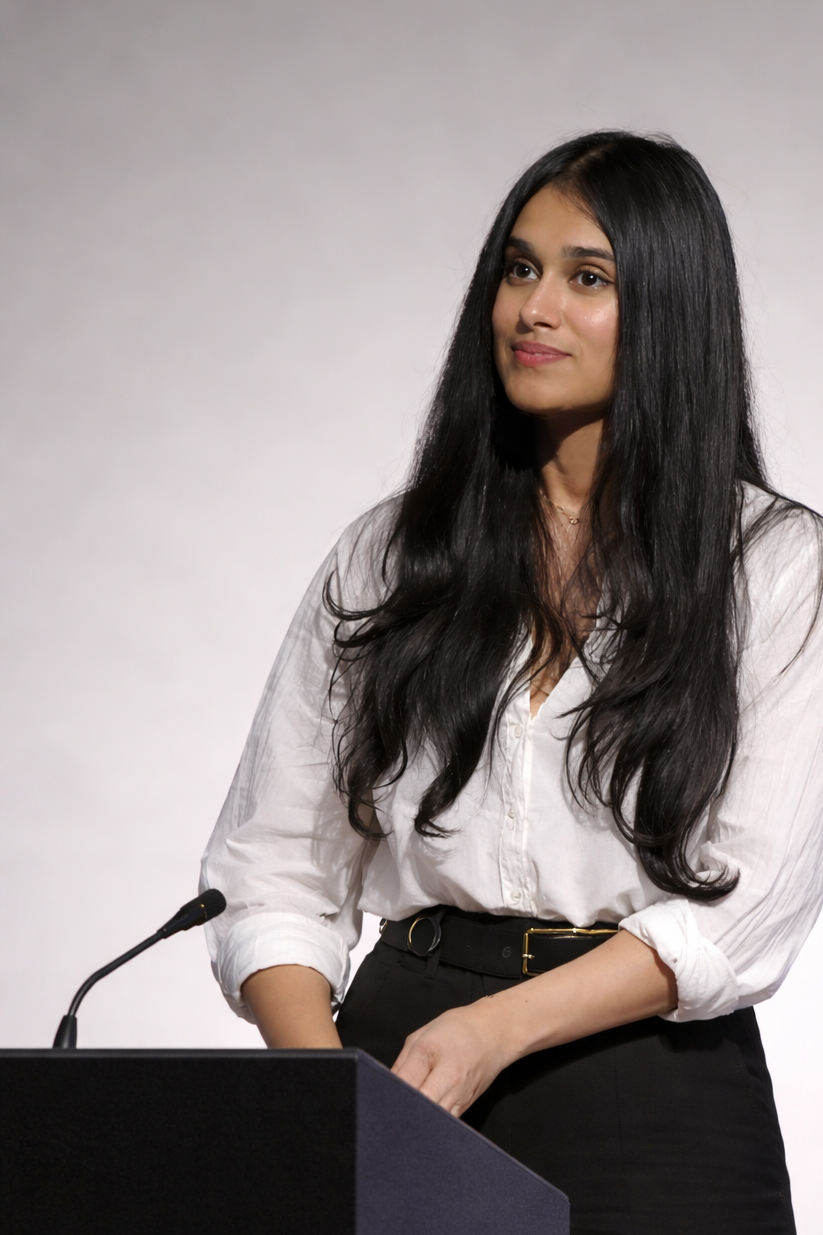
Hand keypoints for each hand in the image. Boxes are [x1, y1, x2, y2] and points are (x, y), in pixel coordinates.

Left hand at [390, 996, 514, 1117]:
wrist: (496, 1033)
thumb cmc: (458, 1029)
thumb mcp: (422, 1035)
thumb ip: (402, 1063)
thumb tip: (386, 1087)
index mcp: (433, 1056)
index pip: (406, 1086)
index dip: (390, 1095)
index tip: (379, 1098)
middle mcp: (449, 1082)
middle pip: (420, 1109)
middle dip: (403, 1111)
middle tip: (389, 1112)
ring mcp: (459, 1099)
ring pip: (432, 1122)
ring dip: (417, 1121)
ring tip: (404, 1117)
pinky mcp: (465, 1108)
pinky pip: (444, 1122)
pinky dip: (432, 1122)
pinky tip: (422, 1119)